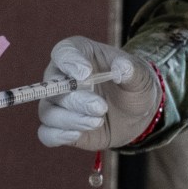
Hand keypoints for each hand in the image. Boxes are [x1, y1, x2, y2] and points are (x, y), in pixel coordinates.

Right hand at [35, 37, 160, 151]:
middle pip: (54, 87)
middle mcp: (61, 77)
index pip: (63, 52)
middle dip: (76, 99)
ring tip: (98, 121)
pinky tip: (77, 135)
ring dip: (71, 119)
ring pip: (49, 112)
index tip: (85, 74)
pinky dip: (58, 136)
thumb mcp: (140, 77)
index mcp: (78, 54)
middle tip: (100, 106)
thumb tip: (122, 67)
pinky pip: (47, 133)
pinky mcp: (60, 127)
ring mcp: (58, 103)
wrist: (135, 114)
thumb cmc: (133, 87)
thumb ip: (132, 71)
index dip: (69, 62)